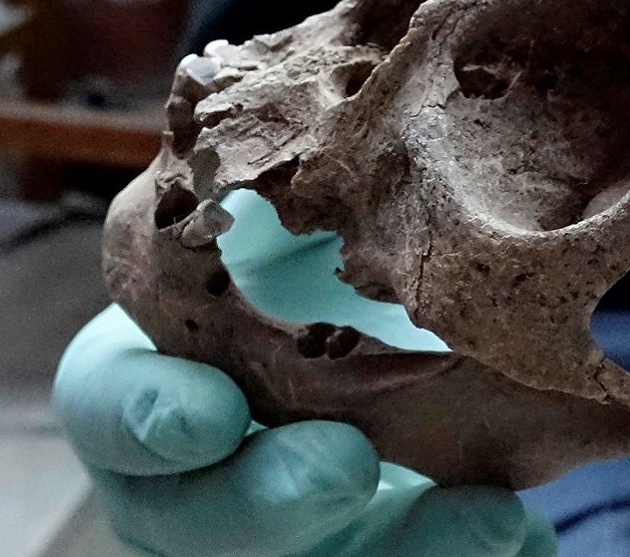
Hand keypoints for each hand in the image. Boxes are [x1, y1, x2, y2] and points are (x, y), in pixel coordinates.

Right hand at [56, 192, 556, 556]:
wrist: (381, 275)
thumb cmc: (308, 223)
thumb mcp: (278, 192)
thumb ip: (271, 180)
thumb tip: (299, 117)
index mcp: (151, 355)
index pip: (107, 400)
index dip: (144, 416)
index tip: (210, 413)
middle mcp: (198, 459)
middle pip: (193, 515)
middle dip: (267, 499)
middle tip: (344, 466)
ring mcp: (276, 511)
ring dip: (396, 543)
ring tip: (486, 515)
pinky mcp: (358, 539)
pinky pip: (397, 555)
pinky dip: (464, 545)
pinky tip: (522, 525)